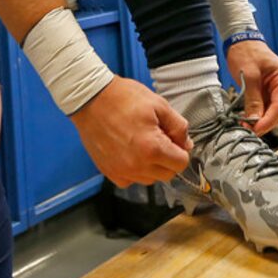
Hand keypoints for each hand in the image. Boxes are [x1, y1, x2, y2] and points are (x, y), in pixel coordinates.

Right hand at [71, 77, 191, 187]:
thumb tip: (187, 144)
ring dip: (152, 165)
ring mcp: (121, 171)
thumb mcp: (159, 105)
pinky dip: (134, 170)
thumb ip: (178, 127)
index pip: (181, 163)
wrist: (90, 98)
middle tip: (158, 137)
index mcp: (152, 148)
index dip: (181, 149)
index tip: (172, 137)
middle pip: (167, 174)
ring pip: (150, 179)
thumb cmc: (124, 97)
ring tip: (141, 142)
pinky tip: (129, 151)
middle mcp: (137, 166)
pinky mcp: (109, 172)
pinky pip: (131, 180)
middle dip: (168, 158)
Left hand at [226, 39, 277, 134]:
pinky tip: (246, 119)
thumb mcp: (248, 76)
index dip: (267, 120)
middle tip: (247, 130)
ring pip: (270, 112)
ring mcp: (276, 89)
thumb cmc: (246, 52)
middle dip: (263, 122)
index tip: (255, 130)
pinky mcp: (267, 92)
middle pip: (277, 112)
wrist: (240, 40)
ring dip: (259, 120)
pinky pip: (264, 107)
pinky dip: (256, 114)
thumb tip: (254, 121)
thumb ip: (253, 100)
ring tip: (244, 126)